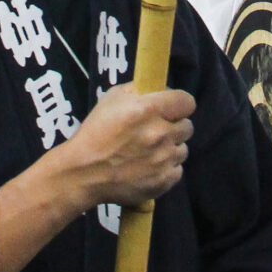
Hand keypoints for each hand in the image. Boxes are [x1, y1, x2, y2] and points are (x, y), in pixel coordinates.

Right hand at [60, 85, 194, 208]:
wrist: (84, 173)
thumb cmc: (95, 132)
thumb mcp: (111, 98)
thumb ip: (139, 91)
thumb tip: (159, 90)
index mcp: (149, 109)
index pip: (187, 101)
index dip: (179, 104)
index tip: (171, 108)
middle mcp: (161, 133)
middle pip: (187, 126)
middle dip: (174, 126)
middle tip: (156, 131)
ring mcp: (164, 160)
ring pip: (182, 149)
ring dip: (170, 149)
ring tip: (149, 152)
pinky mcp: (163, 181)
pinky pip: (176, 171)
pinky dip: (165, 169)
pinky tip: (148, 167)